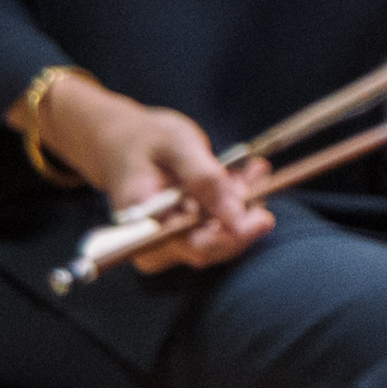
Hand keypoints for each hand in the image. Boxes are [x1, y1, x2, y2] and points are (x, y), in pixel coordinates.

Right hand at [36, 76, 271, 273]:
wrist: (122, 143)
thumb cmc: (145, 139)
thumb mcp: (176, 144)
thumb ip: (204, 178)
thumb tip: (237, 216)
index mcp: (142, 225)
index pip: (194, 248)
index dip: (232, 238)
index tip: (264, 219)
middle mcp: (154, 243)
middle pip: (213, 246)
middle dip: (245, 214)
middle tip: (259, 177)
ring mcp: (169, 241)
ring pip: (222, 233)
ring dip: (245, 203)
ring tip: (254, 170)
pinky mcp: (184, 232)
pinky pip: (220, 223)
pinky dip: (237, 199)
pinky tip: (247, 173)